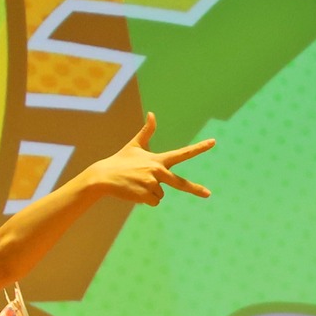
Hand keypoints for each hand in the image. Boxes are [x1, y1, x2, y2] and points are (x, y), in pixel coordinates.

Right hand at [85, 113, 213, 205]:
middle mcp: (158, 171)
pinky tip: (134, 191)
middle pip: (181, 183)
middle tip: (208, 194)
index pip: (182, 153)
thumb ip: (147, 131)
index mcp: (158, 159)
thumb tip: (152, 113)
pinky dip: (144, 200)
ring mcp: (152, 184)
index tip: (213, 142)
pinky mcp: (145, 195)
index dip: (198, 147)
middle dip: (196, 189)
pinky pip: (153, 202)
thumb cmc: (120, 160)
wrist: (103, 176)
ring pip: (160, 195)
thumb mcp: (134, 145)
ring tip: (136, 184)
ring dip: (150, 193)